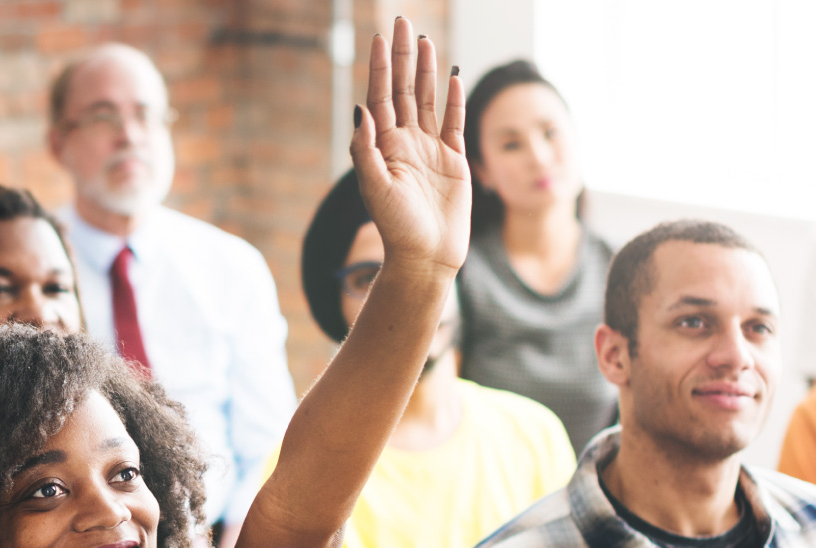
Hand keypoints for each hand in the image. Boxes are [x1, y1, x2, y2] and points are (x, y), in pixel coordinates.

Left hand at [352, 17, 471, 273]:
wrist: (426, 257)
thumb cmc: (396, 228)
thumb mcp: (375, 188)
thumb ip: (365, 149)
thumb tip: (361, 109)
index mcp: (383, 146)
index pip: (381, 96)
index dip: (380, 66)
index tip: (380, 37)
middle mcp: (405, 143)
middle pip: (403, 89)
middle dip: (402, 56)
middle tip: (402, 22)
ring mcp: (430, 149)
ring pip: (427, 100)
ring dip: (426, 70)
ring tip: (424, 41)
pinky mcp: (453, 160)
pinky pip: (454, 122)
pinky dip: (454, 99)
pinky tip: (453, 76)